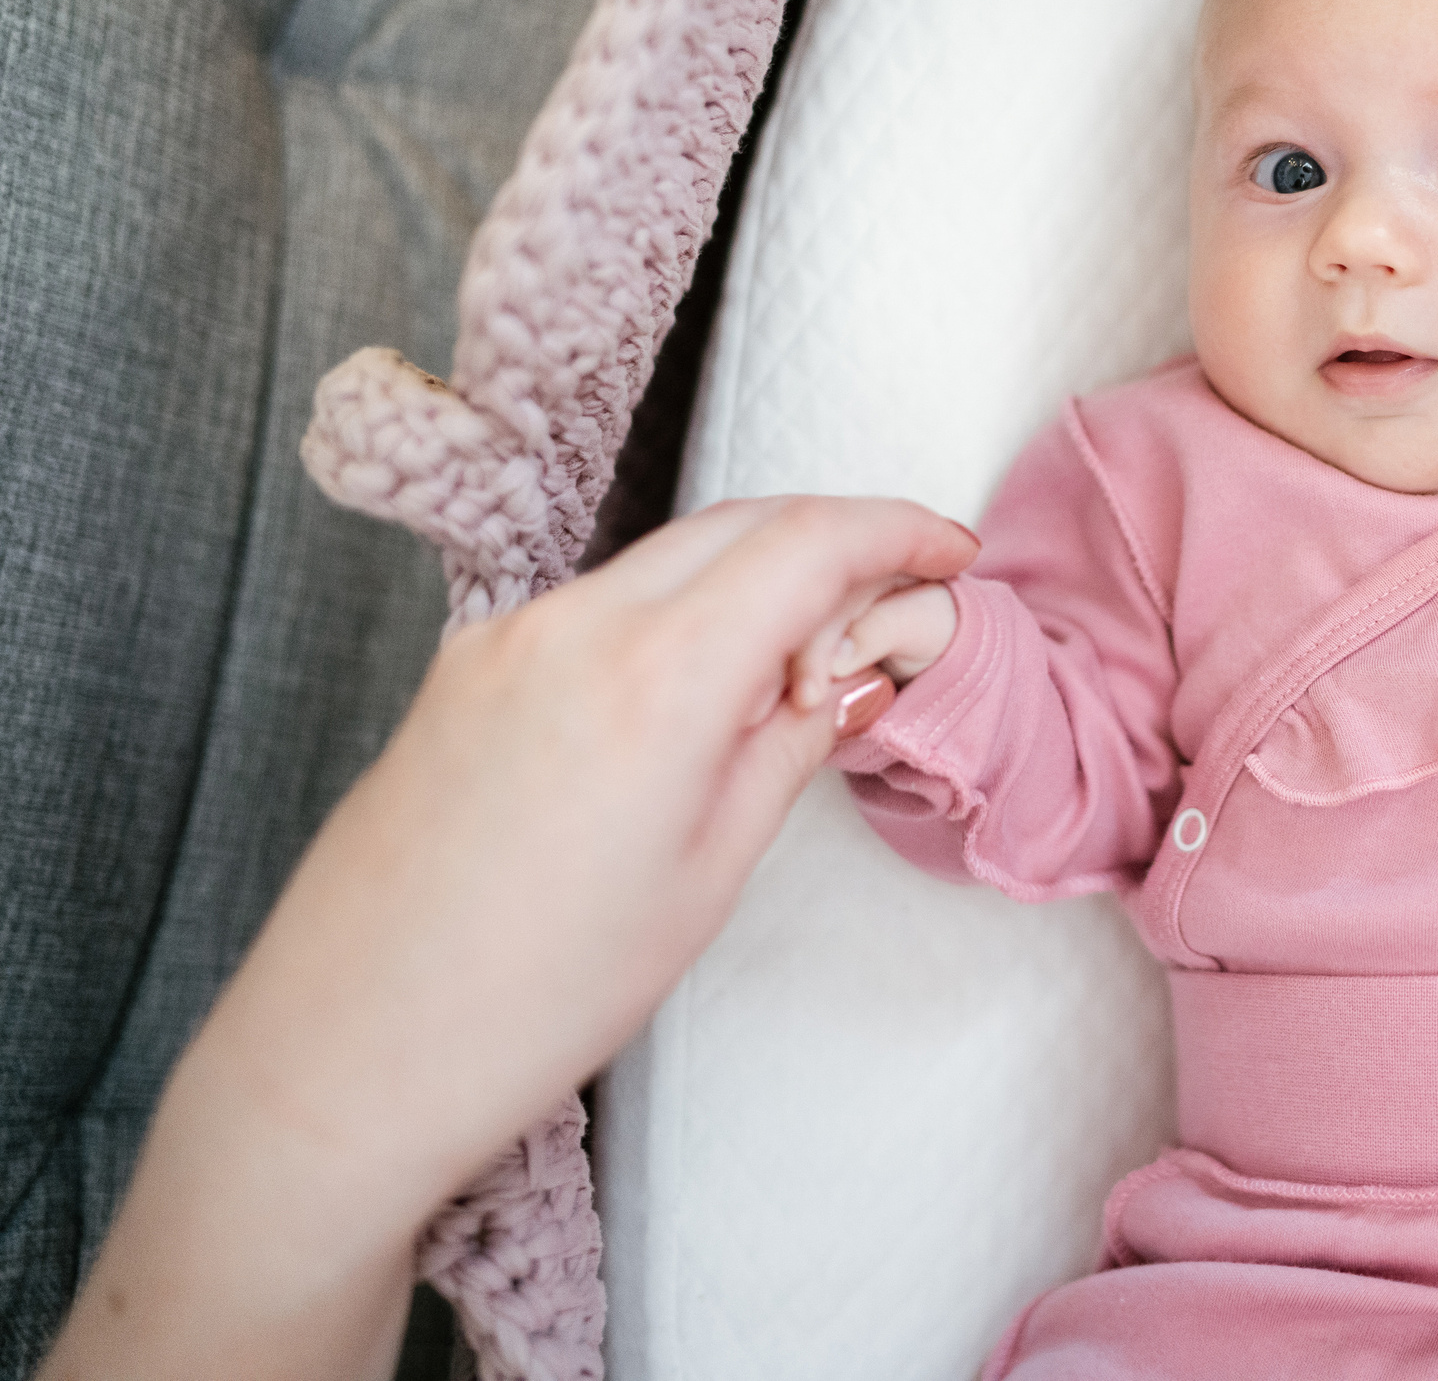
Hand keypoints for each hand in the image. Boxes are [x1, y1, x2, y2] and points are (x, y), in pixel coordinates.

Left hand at [41, 496, 977, 1380]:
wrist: (351, 1048)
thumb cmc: (538, 993)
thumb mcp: (709, 872)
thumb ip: (790, 745)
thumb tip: (853, 676)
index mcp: (654, 675)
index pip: (806, 543)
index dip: (897, 531)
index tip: (953, 552)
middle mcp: (572, 624)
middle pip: (738, 524)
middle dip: (834, 539)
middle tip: (903, 594)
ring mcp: (506, 636)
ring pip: (667, 558)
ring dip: (754, 575)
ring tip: (808, 664)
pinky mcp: (465, 668)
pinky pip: (601, 603)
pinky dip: (677, 612)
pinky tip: (705, 690)